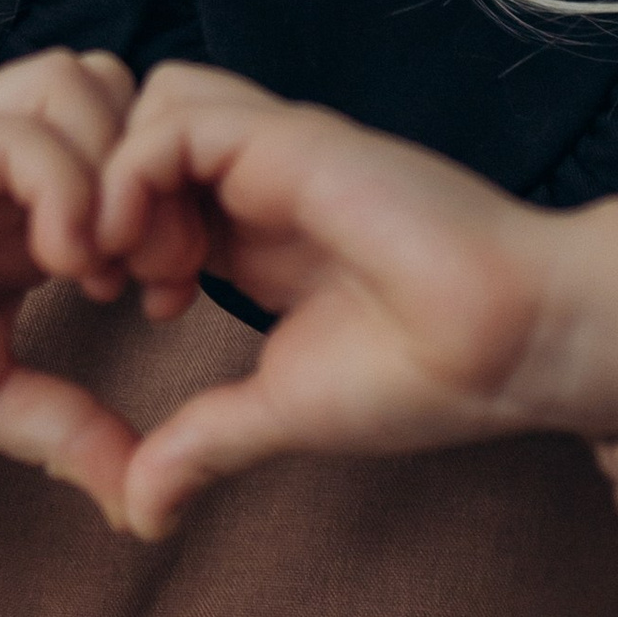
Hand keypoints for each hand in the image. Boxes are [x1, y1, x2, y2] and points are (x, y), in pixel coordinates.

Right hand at [0, 50, 141, 499]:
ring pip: (80, 81)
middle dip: (158, 179)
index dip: (174, 214)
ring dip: (114, 171)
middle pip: (120, 93)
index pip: (135, 151)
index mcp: (24, 213)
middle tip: (148, 277)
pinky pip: (17, 131)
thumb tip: (146, 499)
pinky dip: (63, 186)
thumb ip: (68, 427)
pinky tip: (58, 265)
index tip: (166, 306)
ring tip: (98, 269)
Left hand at [92, 64, 617, 536]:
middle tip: (114, 280)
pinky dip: (136, 177)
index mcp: (258, 231)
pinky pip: (175, 122)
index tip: (129, 308)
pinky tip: (157, 255)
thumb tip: (144, 513)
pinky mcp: (291, 140)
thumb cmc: (425, 375)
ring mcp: (277, 151)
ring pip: (152, 103)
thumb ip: (207, 442)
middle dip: (104, 194)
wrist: (513, 342)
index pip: (153, 186)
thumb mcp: (283, 410)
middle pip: (142, 127)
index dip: (116, 236)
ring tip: (143, 268)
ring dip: (117, 181)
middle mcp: (262, 179)